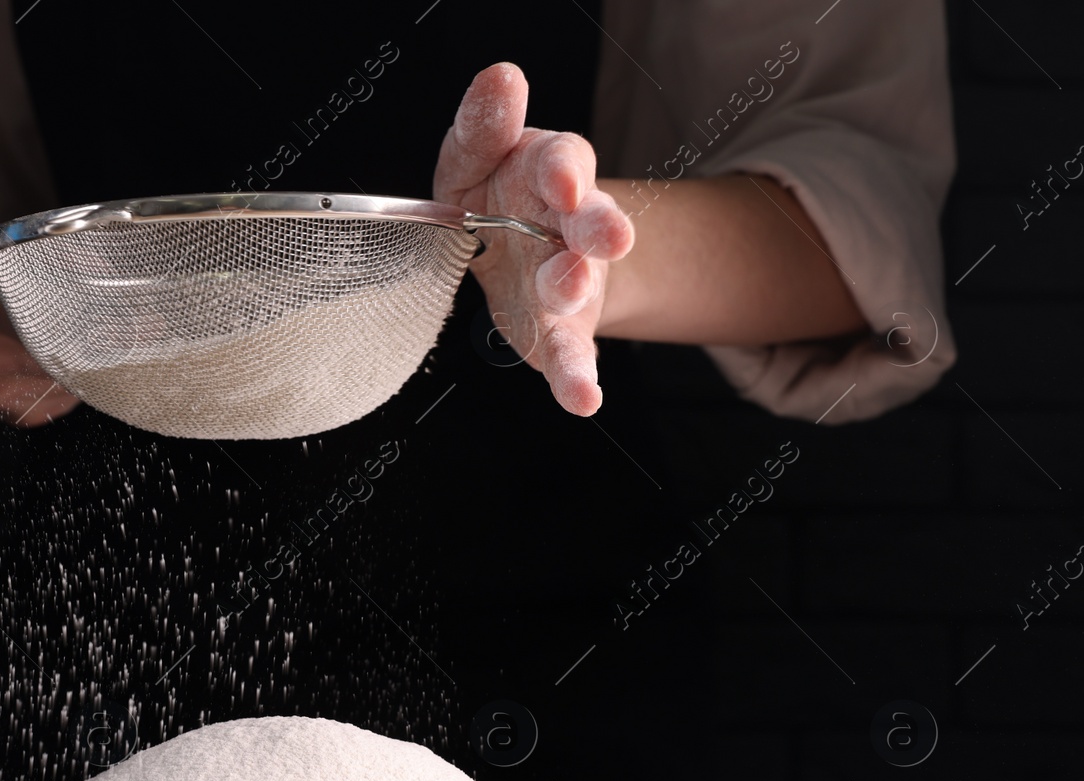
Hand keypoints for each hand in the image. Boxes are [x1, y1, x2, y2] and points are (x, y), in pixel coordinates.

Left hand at [434, 63, 633, 415]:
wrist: (511, 250)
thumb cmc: (493, 195)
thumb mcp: (476, 155)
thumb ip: (483, 125)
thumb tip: (502, 77)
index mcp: (546, 172)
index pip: (561, 159)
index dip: (562, 168)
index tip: (559, 177)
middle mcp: (568, 225)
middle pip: (588, 220)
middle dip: (597, 226)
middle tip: (608, 237)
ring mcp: (570, 280)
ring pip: (579, 285)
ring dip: (577, 286)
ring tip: (571, 290)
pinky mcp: (559, 330)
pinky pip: (570, 354)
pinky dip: (577, 378)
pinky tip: (583, 400)